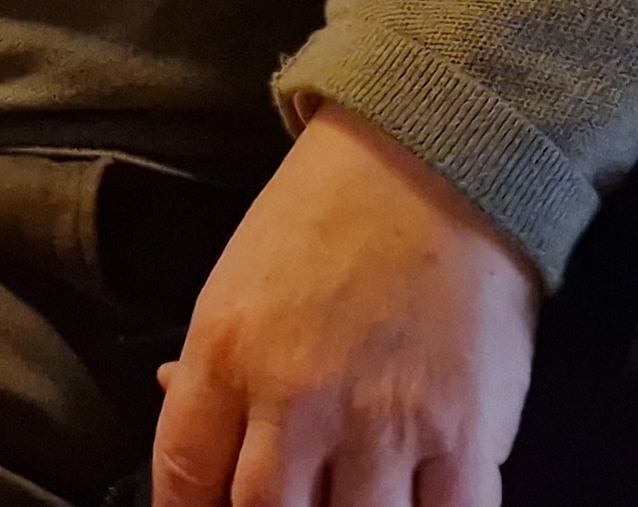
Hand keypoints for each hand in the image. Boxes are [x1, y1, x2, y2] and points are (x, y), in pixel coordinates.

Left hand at [153, 107, 537, 506]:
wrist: (432, 165)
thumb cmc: (324, 218)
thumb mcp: (235, 280)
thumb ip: (211, 363)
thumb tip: (174, 402)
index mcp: (226, 355)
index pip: (184, 476)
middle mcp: (296, 399)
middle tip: (289, 502)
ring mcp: (382, 423)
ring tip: (344, 501)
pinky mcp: (464, 435)